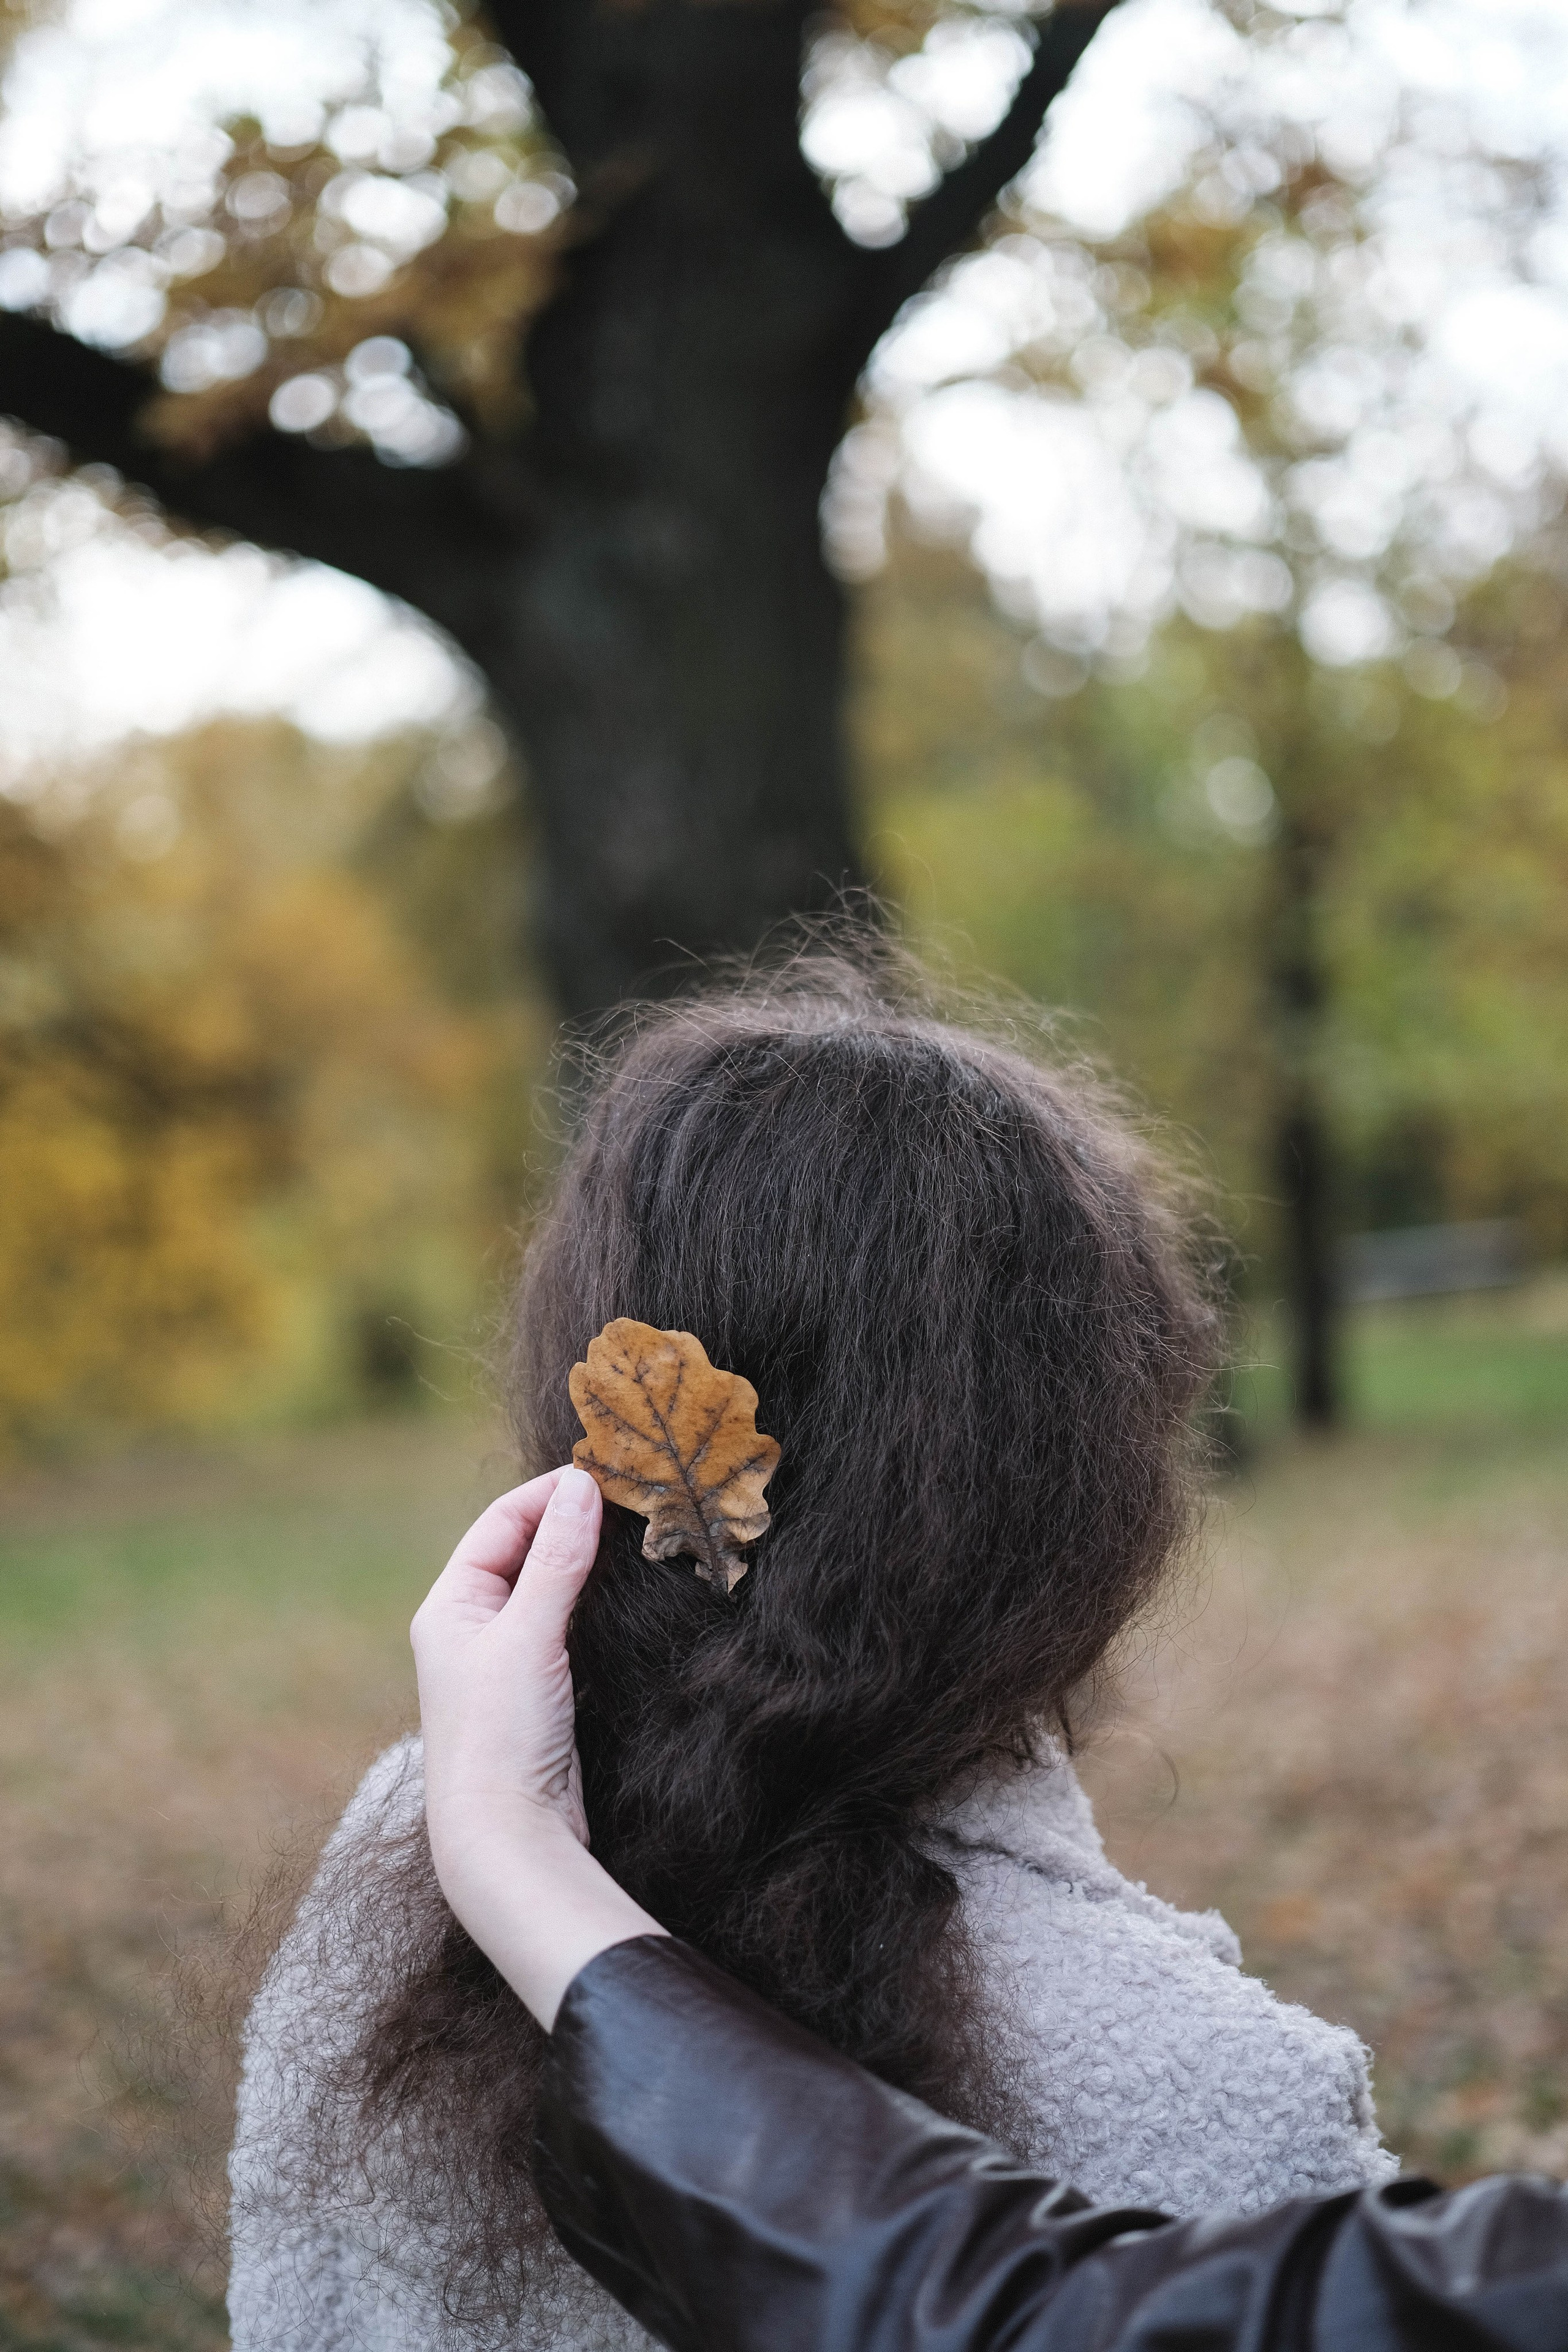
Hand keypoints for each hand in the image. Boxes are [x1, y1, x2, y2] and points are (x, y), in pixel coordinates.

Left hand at [413, 1465, 599, 1858]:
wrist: (508, 1838)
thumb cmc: (500, 1736)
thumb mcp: (527, 1636)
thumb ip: (558, 1560)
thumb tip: (583, 1484)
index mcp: (450, 1607)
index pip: (502, 1522)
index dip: (550, 1492)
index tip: (605, 1471)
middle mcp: (472, 1628)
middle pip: (525, 1550)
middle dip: (574, 1521)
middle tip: (633, 1495)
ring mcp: (506, 1661)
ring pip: (551, 1588)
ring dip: (589, 1560)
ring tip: (640, 1531)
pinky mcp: (540, 1692)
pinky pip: (568, 1626)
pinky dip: (596, 1602)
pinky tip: (630, 1592)